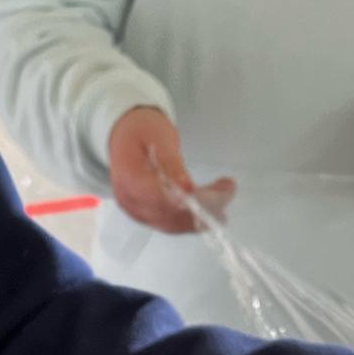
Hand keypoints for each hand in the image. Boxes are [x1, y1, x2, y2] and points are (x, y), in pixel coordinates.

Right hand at [108, 108, 235, 234]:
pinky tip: (212, 206)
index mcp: (127, 177)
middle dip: (202, 207)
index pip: (157, 198)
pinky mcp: (147, 215)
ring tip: (225, 197)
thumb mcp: (159, 137)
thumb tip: (187, 188)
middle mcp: (129, 201)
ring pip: (172, 224)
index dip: (184, 202)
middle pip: (167, 215)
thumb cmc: (143, 130)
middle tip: (228, 190)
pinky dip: (193, 217)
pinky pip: (172, 223)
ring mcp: (137, 211)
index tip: (214, 195)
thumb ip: (171, 163)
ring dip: (202, 215)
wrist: (126, 134)